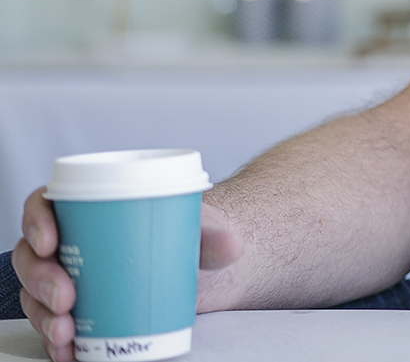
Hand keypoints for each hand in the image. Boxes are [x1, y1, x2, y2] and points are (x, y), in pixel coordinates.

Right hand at [14, 187, 243, 361]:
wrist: (198, 269)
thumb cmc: (187, 236)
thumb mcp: (200, 230)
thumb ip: (215, 236)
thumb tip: (232, 246)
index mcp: (87, 210)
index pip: (44, 206)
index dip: (36, 221)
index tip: (50, 241)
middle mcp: (70, 244)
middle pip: (33, 258)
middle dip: (41, 280)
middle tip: (66, 297)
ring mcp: (68, 279)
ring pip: (36, 296)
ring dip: (43, 316)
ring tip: (67, 330)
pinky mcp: (77, 312)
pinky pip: (53, 327)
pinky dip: (55, 342)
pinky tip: (67, 351)